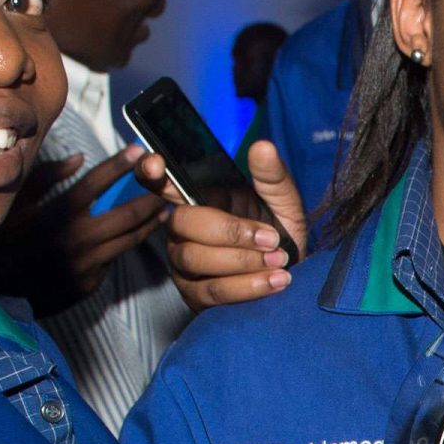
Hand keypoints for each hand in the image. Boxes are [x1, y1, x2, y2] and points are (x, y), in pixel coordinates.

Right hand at [0, 146, 163, 315]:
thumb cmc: (5, 241)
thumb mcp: (17, 204)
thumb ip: (46, 177)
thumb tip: (78, 158)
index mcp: (60, 214)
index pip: (97, 182)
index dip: (121, 164)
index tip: (140, 150)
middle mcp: (79, 237)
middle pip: (129, 213)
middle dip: (152, 197)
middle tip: (168, 186)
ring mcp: (88, 262)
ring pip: (130, 239)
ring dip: (149, 223)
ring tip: (163, 211)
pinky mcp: (91, 282)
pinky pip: (113, 260)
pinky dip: (122, 247)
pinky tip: (132, 237)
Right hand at [135, 139, 308, 310]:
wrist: (292, 276)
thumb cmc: (280, 233)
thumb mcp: (283, 200)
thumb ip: (272, 176)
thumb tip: (262, 147)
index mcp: (198, 199)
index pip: (161, 182)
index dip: (151, 172)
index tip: (158, 164)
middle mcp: (182, 230)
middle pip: (182, 222)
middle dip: (230, 231)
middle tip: (271, 238)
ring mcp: (183, 264)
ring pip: (195, 258)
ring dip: (243, 260)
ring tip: (279, 260)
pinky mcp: (194, 296)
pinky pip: (211, 291)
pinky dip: (247, 286)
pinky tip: (275, 281)